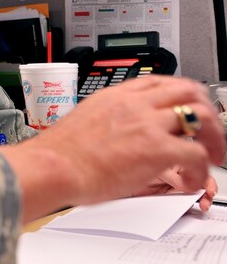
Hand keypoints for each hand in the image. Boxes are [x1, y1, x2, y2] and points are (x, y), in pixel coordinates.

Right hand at [0, 76, 225, 221]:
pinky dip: (201, 171)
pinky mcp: (156, 148)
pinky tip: (191, 181)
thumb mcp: (83, 123)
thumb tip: (113, 136)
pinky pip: (196, 155)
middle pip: (188, 91)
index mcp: (116, 96)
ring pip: (200, 117)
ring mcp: (147, 124)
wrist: (52, 166)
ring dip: (214, 138)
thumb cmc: (59, 154)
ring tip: (213, 158)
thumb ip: (106, 122)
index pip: (160, 81)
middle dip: (207, 112)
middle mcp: (134, 104)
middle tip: (210, 132)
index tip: (188, 108)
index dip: (182, 93)